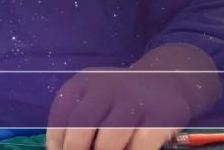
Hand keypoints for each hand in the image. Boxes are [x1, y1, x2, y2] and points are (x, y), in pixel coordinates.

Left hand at [46, 44, 220, 149]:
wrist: (166, 79)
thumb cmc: (121, 97)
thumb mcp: (95, 97)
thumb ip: (78, 119)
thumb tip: (62, 149)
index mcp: (84, 81)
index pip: (62, 111)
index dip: (56, 137)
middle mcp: (107, 86)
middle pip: (82, 123)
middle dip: (76, 148)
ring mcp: (135, 100)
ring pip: (109, 138)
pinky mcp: (162, 116)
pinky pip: (139, 145)